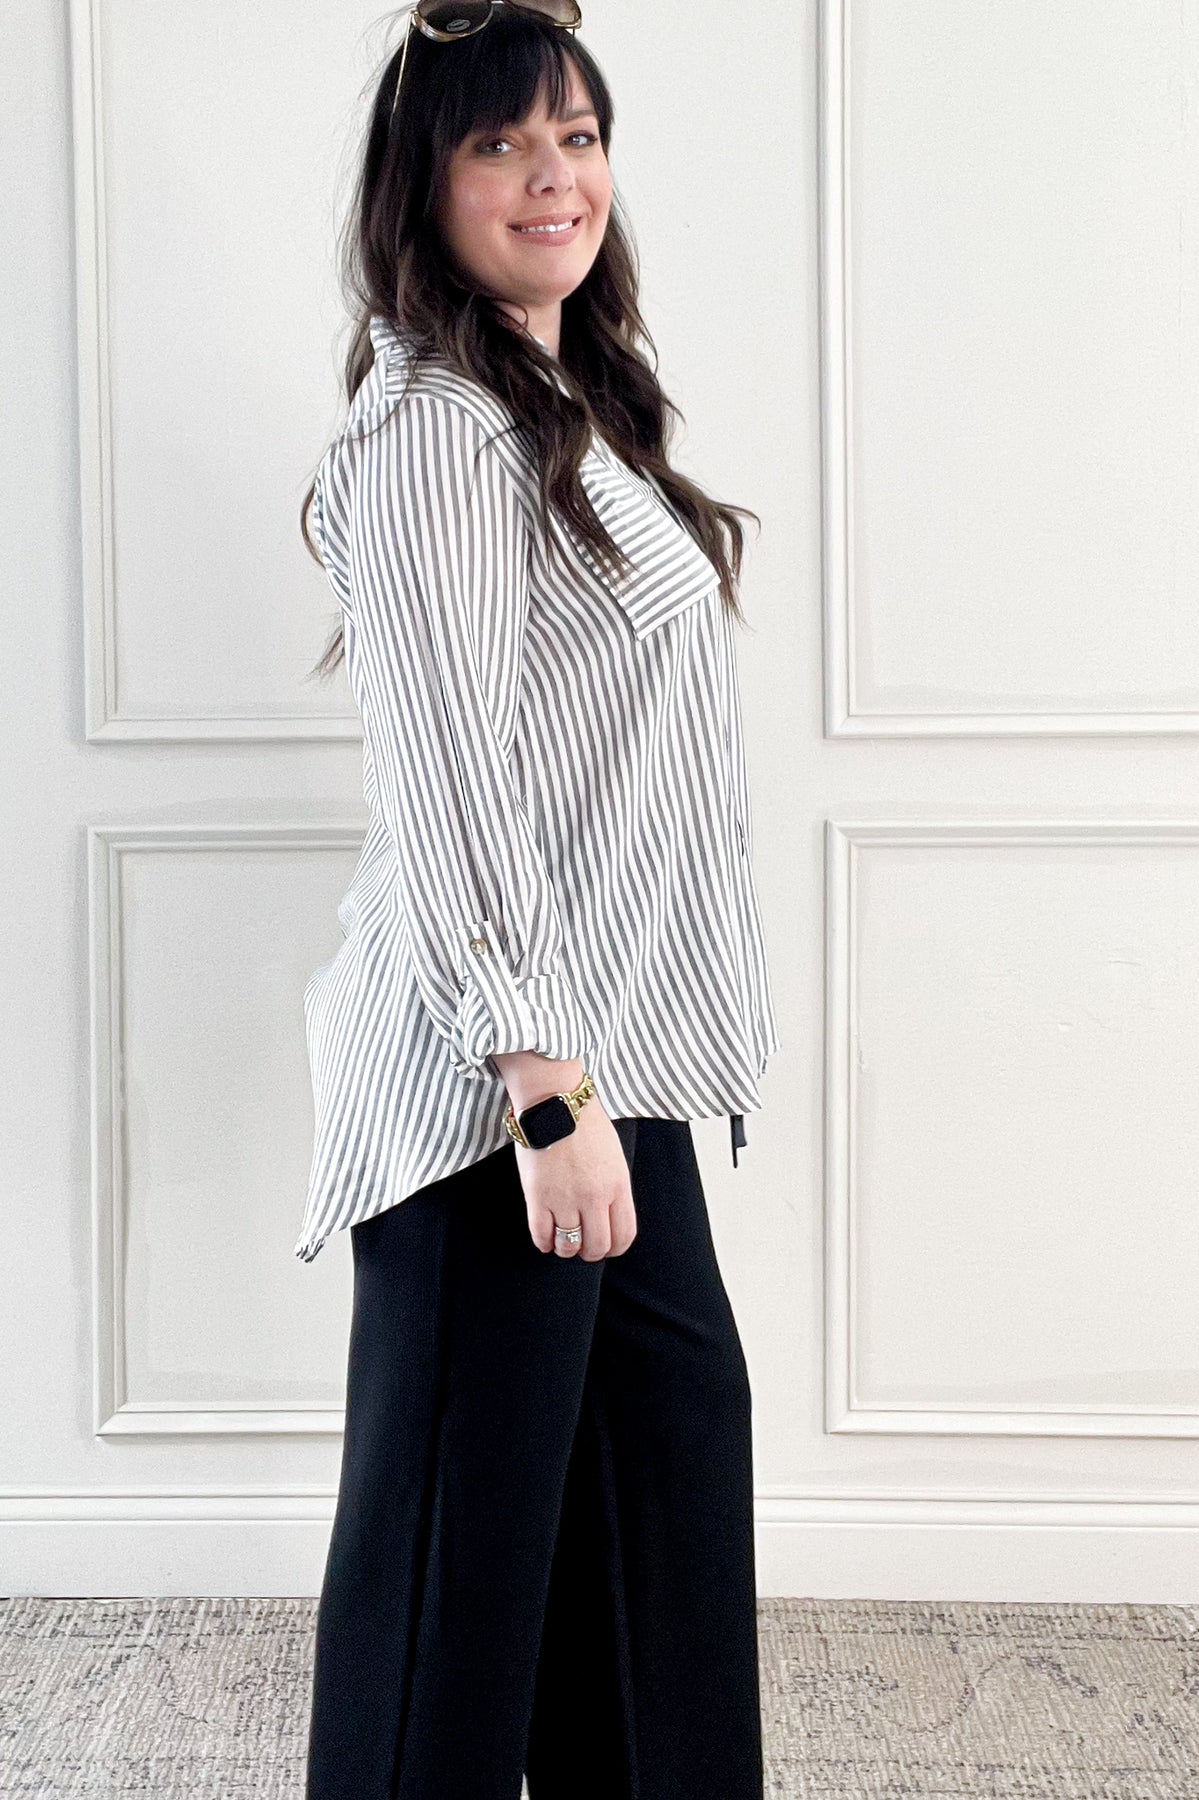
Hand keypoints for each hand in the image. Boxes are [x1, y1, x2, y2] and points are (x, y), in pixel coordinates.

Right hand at [515, 1097, 636, 1260]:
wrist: (554, 1102)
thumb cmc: (584, 1122)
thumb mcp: (613, 1155)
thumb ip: (613, 1186)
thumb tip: (608, 1213)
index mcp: (618, 1185)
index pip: (624, 1235)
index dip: (615, 1247)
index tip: (606, 1246)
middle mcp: (594, 1198)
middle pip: (597, 1246)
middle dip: (590, 1251)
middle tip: (582, 1246)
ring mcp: (565, 1199)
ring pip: (568, 1245)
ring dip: (565, 1249)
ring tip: (561, 1242)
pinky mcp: (537, 1197)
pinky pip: (541, 1235)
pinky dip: (543, 1243)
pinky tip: (545, 1238)